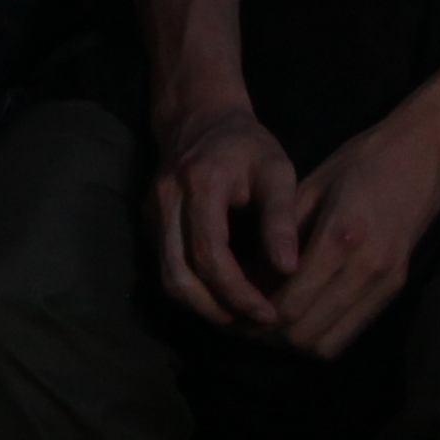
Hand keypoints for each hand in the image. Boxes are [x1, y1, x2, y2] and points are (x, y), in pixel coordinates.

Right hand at [150, 104, 300, 328]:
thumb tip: (289, 270)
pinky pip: (168, 267)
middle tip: (254, 322)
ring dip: (203, 305)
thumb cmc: (246, 144)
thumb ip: (280, 218)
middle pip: (179, 276)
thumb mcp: (276, 170)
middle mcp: (167, 201)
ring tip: (241, 315)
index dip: (238, 291)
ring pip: (168, 278)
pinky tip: (225, 295)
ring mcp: (152, 213)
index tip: (270, 312)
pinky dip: (195, 290)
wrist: (199, 116)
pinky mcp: (150, 223)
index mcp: (199, 184)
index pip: (210, 254)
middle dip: (217, 309)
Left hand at [262, 118, 439, 358]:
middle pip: (304, 331)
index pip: (290, 301)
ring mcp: (386, 281)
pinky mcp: (396, 288)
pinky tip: (301, 316)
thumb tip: (249, 282)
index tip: (233, 309)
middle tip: (244, 320)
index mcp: (341, 235)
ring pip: (326, 343)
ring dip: (293, 339)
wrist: (422, 156)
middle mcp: (367, 266)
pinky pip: (350, 333)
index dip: (256, 314)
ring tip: (268, 322)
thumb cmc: (357, 163)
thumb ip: (279, 238)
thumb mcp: (309, 188)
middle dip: (268, 333)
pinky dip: (320, 334)